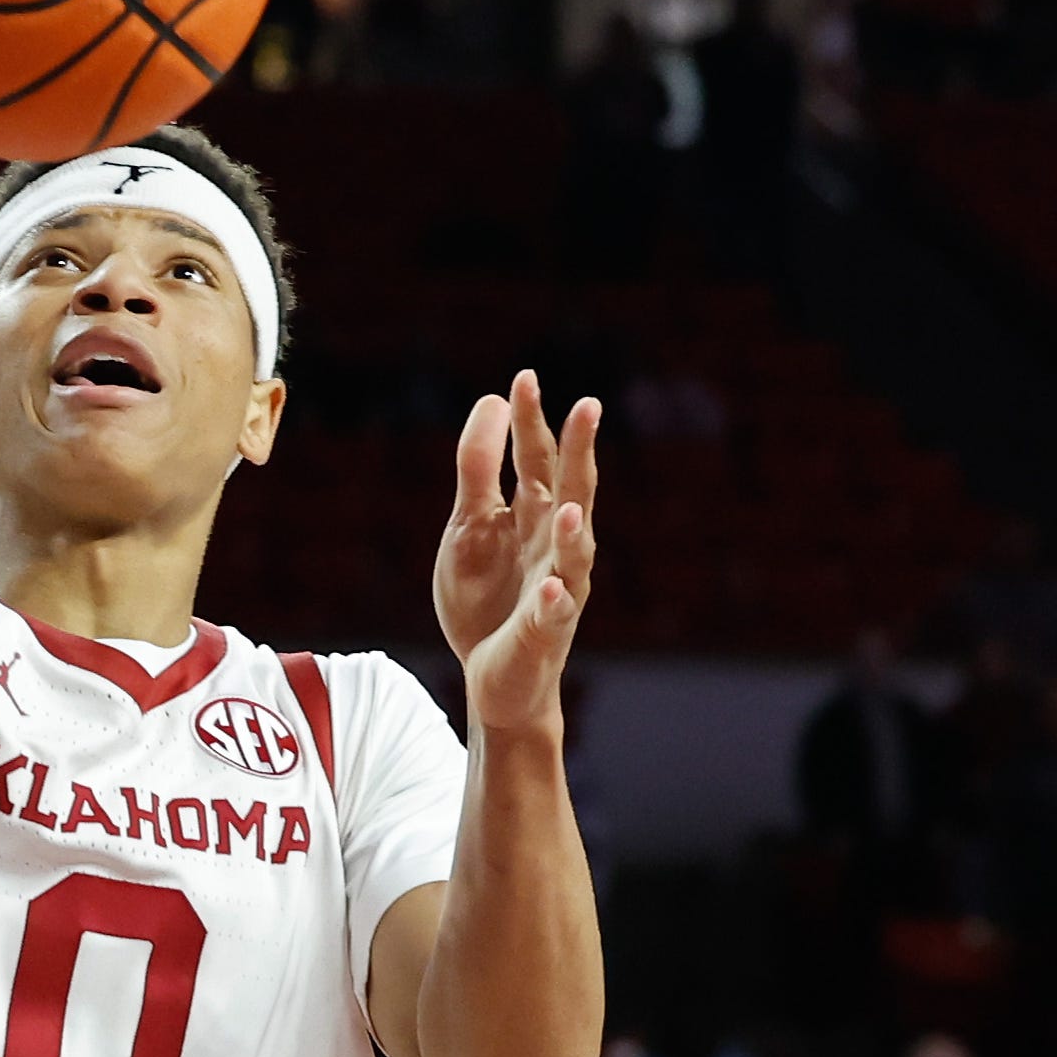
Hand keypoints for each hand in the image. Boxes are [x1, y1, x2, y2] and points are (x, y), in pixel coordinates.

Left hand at [436, 373, 598, 739]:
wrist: (493, 678)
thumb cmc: (487, 599)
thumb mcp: (469, 527)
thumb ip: (478, 473)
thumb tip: (490, 404)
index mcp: (535, 516)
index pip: (537, 459)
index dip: (531, 422)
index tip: (524, 379)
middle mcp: (556, 546)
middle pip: (572, 491)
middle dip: (579, 453)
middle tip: (588, 407)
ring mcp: (558, 589)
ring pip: (574, 554)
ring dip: (573, 530)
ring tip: (570, 505)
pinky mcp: (546, 633)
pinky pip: (554, 616)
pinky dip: (554, 602)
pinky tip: (549, 589)